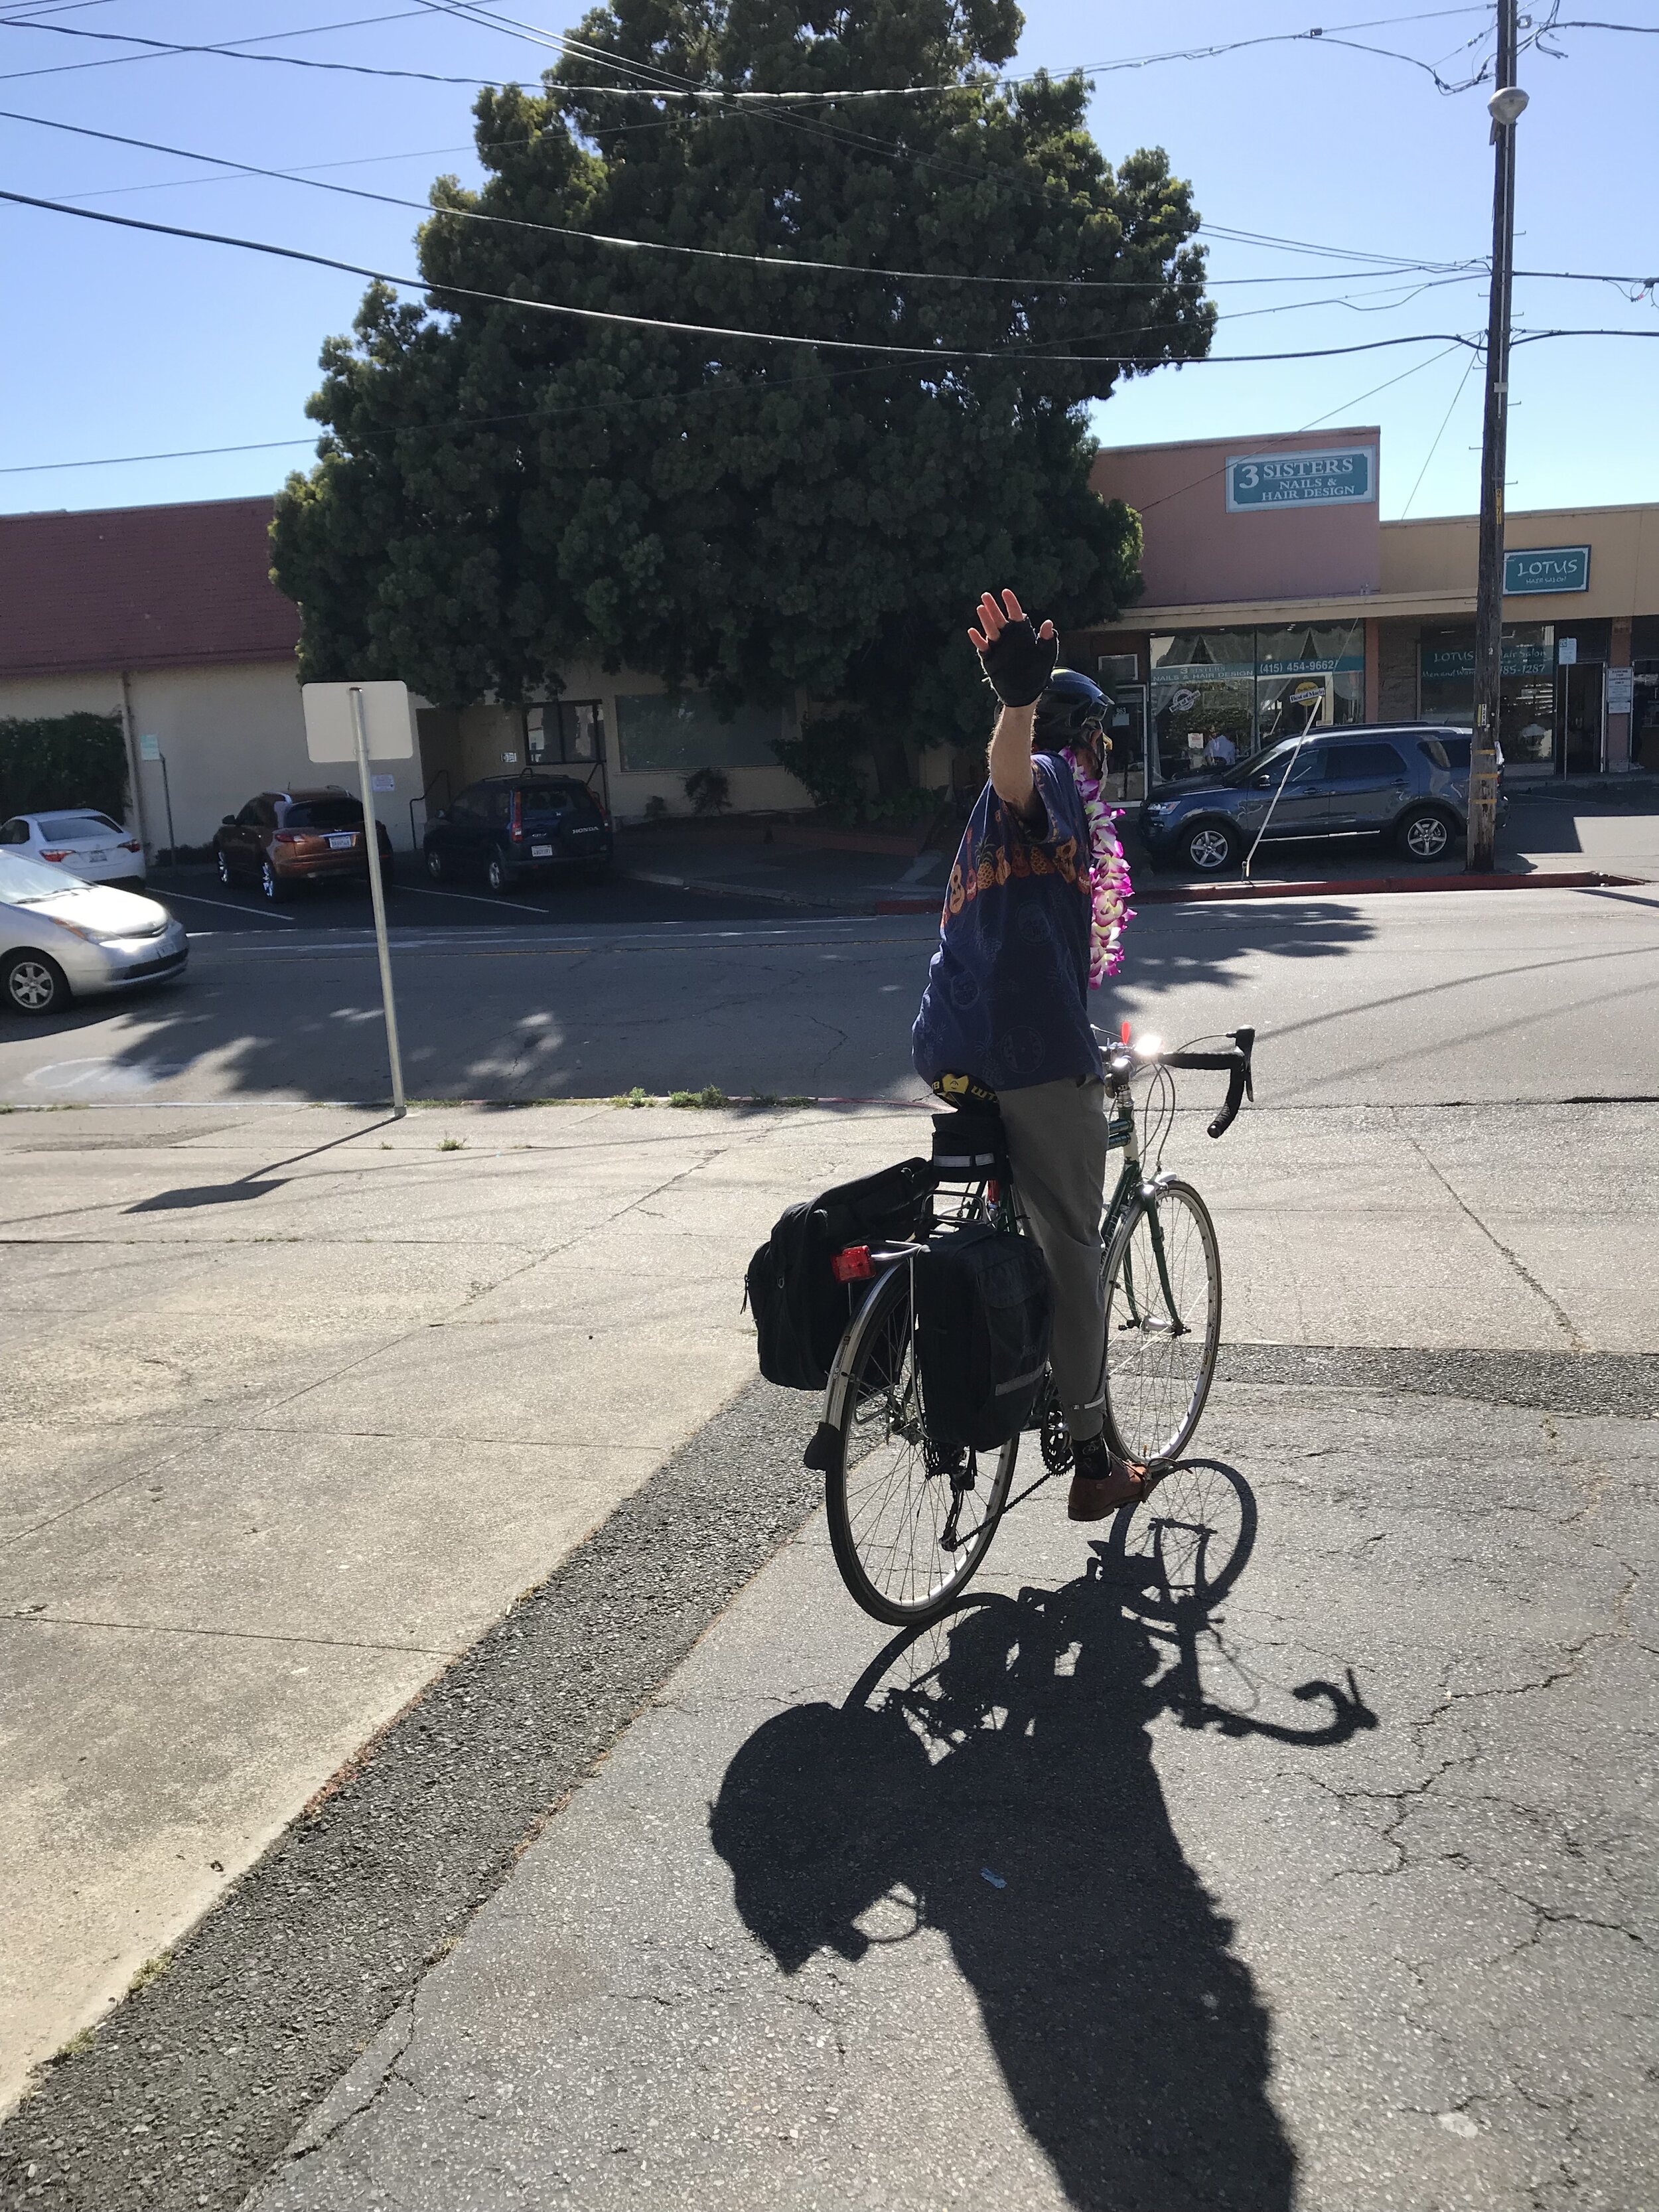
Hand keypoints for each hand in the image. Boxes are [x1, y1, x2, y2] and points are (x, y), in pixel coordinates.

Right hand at [969, 589, 1056, 708]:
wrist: (1025, 693)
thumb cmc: (1037, 673)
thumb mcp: (1046, 655)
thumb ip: (1047, 639)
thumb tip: (1048, 623)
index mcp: (1022, 633)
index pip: (1016, 614)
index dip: (1011, 603)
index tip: (1005, 592)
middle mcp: (1008, 637)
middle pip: (999, 619)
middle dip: (993, 607)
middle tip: (986, 595)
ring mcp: (998, 647)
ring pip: (990, 630)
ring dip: (985, 620)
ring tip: (980, 608)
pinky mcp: (989, 659)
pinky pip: (982, 647)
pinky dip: (978, 640)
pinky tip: (972, 631)